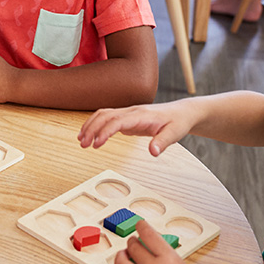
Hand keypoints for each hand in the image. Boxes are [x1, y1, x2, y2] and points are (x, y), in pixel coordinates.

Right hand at [77, 102, 195, 156]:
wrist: (181, 112)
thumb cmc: (177, 122)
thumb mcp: (174, 133)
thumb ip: (162, 142)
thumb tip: (153, 152)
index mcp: (141, 115)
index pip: (118, 121)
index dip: (105, 131)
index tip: (96, 144)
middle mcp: (132, 111)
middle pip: (105, 115)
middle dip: (91, 128)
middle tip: (83, 144)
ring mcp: (128, 113)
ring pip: (103, 114)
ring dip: (90, 125)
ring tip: (81, 140)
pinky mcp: (127, 118)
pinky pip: (107, 118)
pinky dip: (96, 124)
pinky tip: (90, 134)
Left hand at [111, 220, 203, 263]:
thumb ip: (168, 258)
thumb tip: (155, 248)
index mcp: (169, 260)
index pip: (148, 234)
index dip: (141, 227)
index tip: (139, 225)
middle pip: (133, 246)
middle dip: (131, 243)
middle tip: (132, 242)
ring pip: (120, 263)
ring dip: (120, 258)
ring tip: (122, 257)